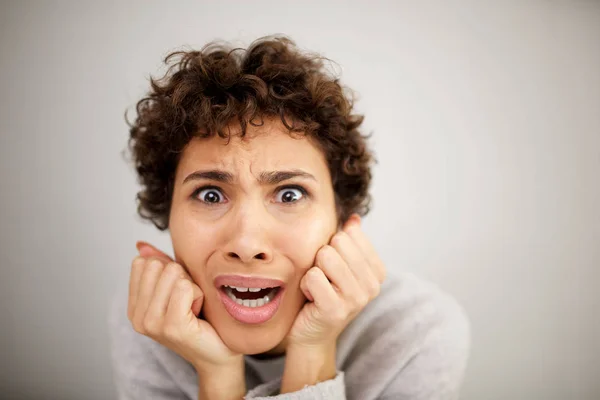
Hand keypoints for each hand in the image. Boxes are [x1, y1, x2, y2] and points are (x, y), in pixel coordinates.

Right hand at [128, 241, 242, 374]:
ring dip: (192, 287)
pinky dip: (198, 295)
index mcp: (134, 308)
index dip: (168, 271)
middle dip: (181, 278)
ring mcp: (153, 324)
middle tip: (188, 302)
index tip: (178, 294)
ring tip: (193, 308)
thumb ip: (158, 267)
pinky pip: (185, 287)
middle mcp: (138, 317)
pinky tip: (198, 313)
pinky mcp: (172, 326)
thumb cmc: (201, 319)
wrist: (218, 353)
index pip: (142, 263)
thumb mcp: (176, 288)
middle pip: (158, 265)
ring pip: (173, 273)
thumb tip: (141, 245)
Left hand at [287, 214, 386, 348]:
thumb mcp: (341, 266)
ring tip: (318, 287)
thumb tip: (354, 218)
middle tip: (324, 279)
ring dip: (313, 270)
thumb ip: (350, 241)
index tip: (334, 269)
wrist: (313, 334)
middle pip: (337, 242)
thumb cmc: (324, 295)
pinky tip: (311, 298)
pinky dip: (305, 285)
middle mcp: (372, 286)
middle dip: (322, 257)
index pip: (350, 234)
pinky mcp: (335, 310)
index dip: (333, 247)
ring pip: (325, 256)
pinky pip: (312, 276)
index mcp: (378, 271)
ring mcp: (356, 299)